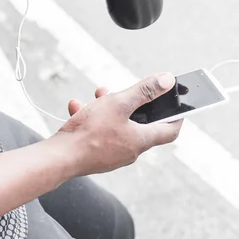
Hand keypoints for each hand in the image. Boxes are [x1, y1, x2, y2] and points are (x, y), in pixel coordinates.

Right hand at [51, 73, 182, 176]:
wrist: (59, 157)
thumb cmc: (89, 132)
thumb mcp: (118, 103)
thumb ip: (144, 91)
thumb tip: (167, 80)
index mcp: (141, 140)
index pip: (170, 130)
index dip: (177, 116)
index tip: (178, 104)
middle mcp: (130, 151)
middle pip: (140, 124)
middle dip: (132, 104)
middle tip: (124, 91)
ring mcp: (112, 155)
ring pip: (117, 126)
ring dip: (109, 108)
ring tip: (97, 96)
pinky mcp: (96, 156)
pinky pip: (99, 133)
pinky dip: (92, 118)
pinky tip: (78, 108)